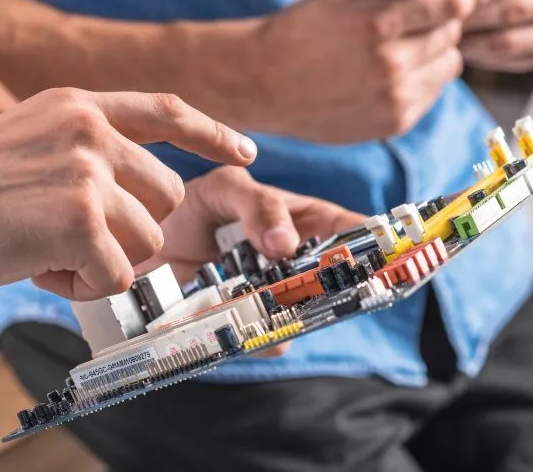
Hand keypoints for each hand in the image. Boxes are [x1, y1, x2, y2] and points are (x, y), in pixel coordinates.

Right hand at [0, 88, 256, 300]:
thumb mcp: (24, 143)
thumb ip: (79, 155)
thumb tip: (131, 204)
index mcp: (75, 105)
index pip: (165, 109)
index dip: (211, 133)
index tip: (244, 153)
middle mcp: (89, 127)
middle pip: (165, 198)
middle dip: (130, 232)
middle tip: (67, 244)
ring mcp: (87, 169)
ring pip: (146, 241)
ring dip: (102, 262)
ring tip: (41, 253)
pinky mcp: (78, 217)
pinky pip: (117, 275)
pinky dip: (82, 286)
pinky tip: (34, 268)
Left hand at [146, 166, 364, 356]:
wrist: (140, 240)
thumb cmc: (192, 206)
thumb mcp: (226, 190)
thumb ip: (258, 206)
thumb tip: (286, 244)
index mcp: (303, 220)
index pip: (352, 230)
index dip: (377, 243)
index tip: (392, 256)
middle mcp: (296, 262)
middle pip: (335, 282)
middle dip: (338, 290)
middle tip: (326, 289)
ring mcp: (273, 296)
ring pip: (304, 315)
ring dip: (294, 316)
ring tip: (274, 307)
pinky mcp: (245, 324)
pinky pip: (266, 342)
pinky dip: (258, 340)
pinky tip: (244, 330)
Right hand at [250, 0, 474, 142]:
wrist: (264, 83)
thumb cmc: (304, 26)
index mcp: (377, 23)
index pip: (456, 1)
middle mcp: (390, 65)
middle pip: (453, 32)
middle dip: (435, 21)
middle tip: (399, 23)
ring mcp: (394, 99)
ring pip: (450, 64)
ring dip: (431, 53)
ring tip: (392, 50)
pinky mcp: (394, 123)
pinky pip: (433, 92)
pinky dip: (419, 80)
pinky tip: (386, 75)